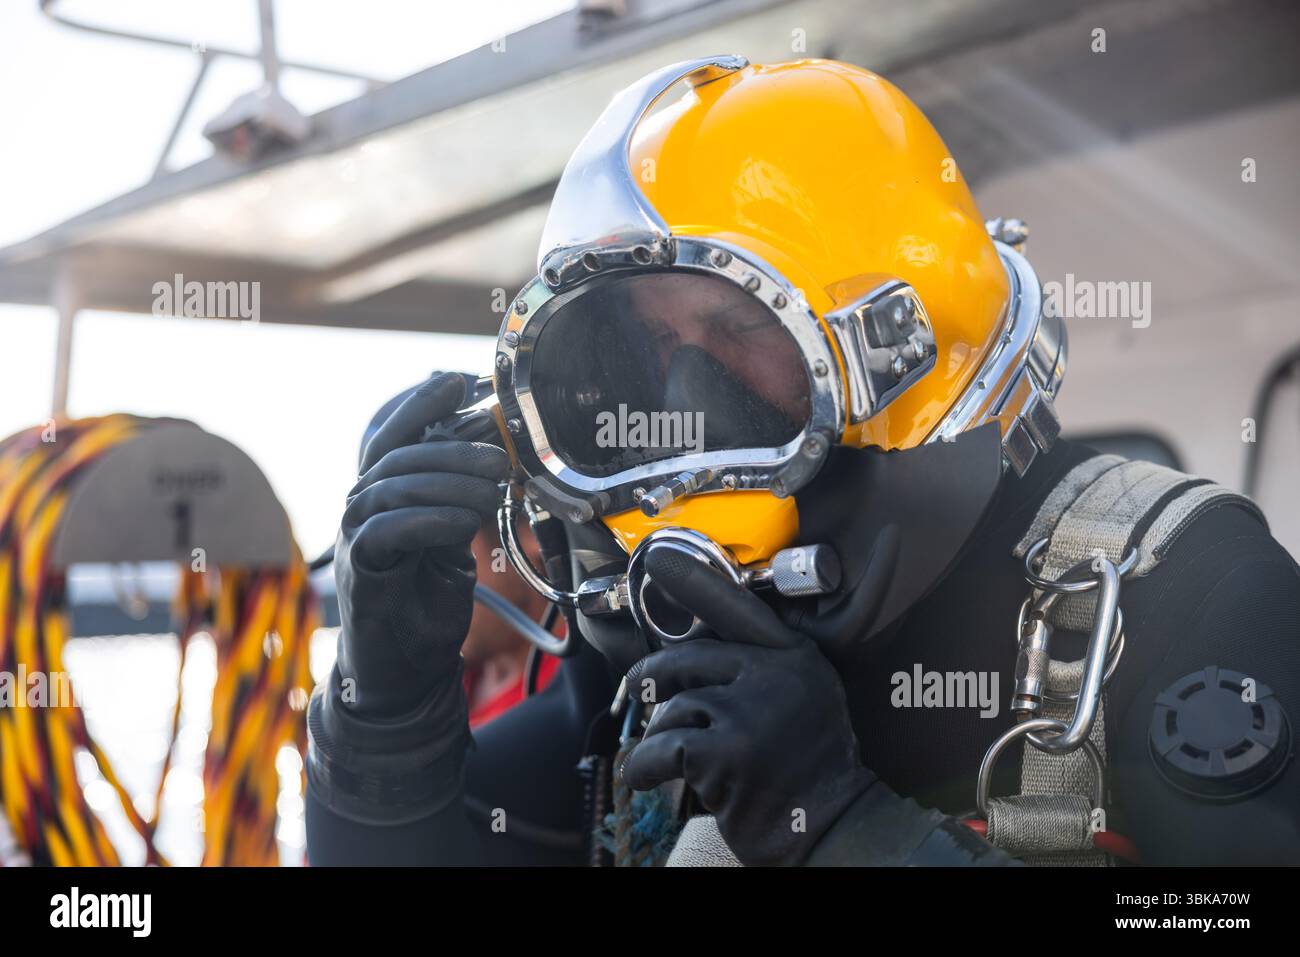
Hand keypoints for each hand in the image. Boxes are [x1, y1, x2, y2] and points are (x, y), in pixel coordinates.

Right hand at [334, 373, 508, 718]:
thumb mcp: (452, 544)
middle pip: (398, 455)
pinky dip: (428, 520)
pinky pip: (387, 529)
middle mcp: (362, 509)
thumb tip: (492, 463)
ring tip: (492, 489)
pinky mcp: (359, 570)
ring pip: (393, 486)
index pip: (394, 435)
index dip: (420, 404)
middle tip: (500, 457)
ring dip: (448, 481)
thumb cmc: (426, 607)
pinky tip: (461, 523)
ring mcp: (354, 538)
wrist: (403, 675)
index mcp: (384, 496)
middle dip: (452, 447)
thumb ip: (459, 504)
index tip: (456, 381)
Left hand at [619, 546, 874, 864]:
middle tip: (637, 687)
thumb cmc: (810, 772)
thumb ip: (760, 670)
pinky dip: (645, 767)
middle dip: (653, 677)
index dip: (695, 583)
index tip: (659, 557)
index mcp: (796, 658)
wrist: (832, 827)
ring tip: (672, 759)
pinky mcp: (724, 751)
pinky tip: (649, 776)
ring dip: (660, 737)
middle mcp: (776, 676)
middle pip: (688, 659)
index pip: (738, 609)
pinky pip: (662, 748)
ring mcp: (750, 712)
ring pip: (673, 708)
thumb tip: (690, 657)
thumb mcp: (803, 701)